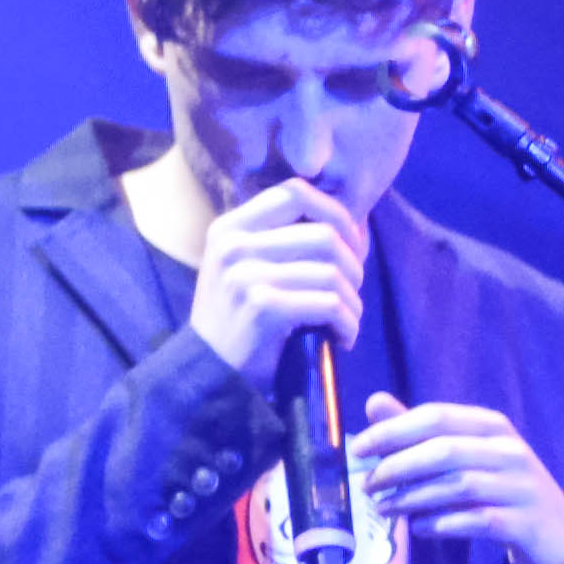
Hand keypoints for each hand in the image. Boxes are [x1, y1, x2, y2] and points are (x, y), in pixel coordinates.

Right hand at [183, 179, 371, 377]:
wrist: (209, 371)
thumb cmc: (239, 317)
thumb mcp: (246, 266)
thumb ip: (283, 239)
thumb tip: (353, 223)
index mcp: (231, 226)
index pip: (295, 192)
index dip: (335, 212)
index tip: (350, 243)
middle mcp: (233, 244)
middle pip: (324, 234)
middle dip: (354, 264)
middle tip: (352, 289)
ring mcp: (245, 275)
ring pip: (332, 272)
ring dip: (353, 301)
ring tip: (347, 319)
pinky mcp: (261, 308)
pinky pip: (329, 304)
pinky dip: (347, 324)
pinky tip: (341, 338)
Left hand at [351, 398, 563, 563]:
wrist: (558, 539)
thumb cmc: (502, 492)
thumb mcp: (465, 458)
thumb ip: (420, 434)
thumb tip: (373, 403)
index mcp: (493, 427)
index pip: (437, 417)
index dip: (393, 430)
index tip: (357, 449)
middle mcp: (511, 450)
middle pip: (445, 450)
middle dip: (399, 466)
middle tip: (368, 486)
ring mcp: (522, 487)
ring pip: (459, 485)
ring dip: (414, 498)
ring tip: (384, 509)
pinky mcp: (527, 523)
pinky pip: (478, 520)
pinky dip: (442, 524)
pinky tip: (419, 529)